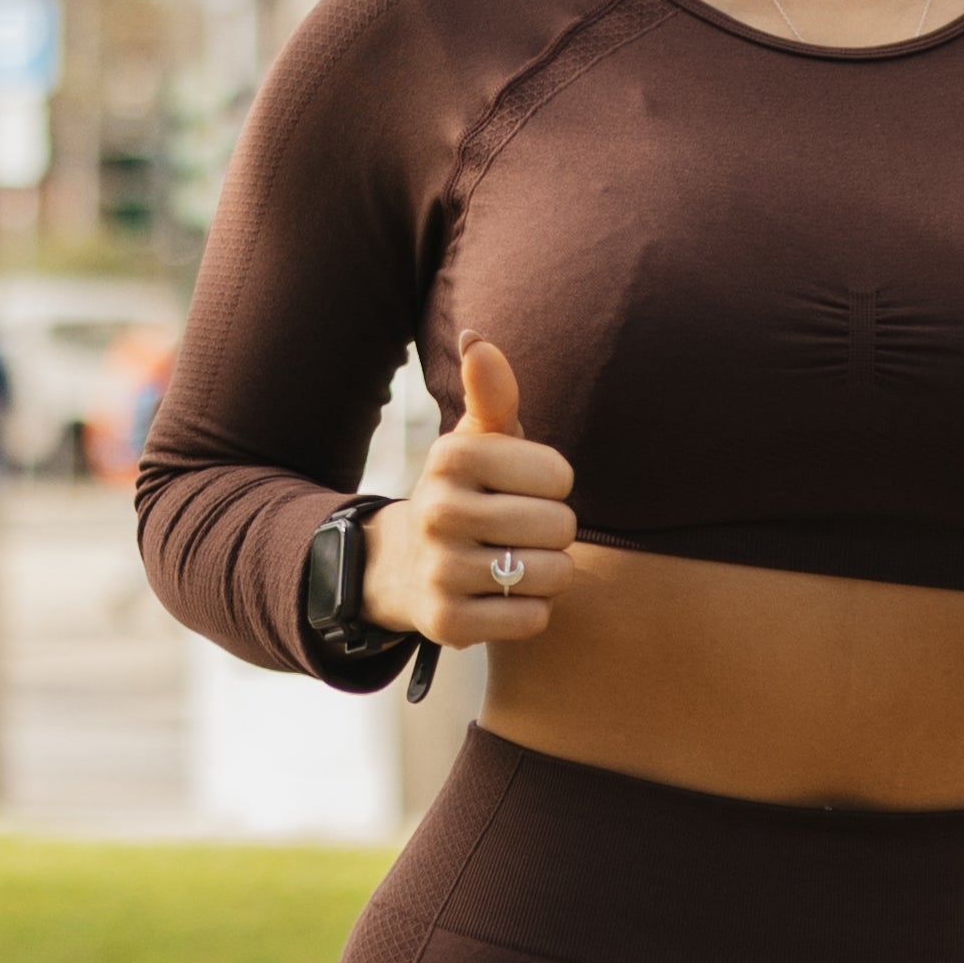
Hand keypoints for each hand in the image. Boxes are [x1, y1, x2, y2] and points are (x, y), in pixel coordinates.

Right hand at [365, 336, 576, 647]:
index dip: (554, 485)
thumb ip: (491, 393)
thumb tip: (476, 340)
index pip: (559, 475)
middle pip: (559, 526)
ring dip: (547, 573)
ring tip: (515, 563)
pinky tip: (501, 597)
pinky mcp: (448, 623)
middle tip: (521, 532)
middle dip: (554, 532)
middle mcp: (438, 510)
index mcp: (452, 456)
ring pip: (551, 574)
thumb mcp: (477, 441)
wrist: (404, 568)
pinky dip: (530, 611)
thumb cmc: (466, 493)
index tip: (525, 488)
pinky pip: (533, 619)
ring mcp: (440, 570)